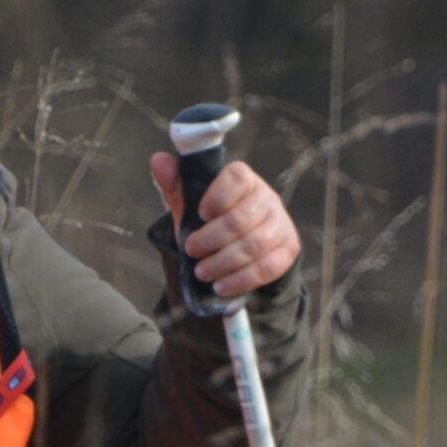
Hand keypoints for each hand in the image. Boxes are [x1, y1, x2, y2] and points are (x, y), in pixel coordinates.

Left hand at [147, 152, 300, 298]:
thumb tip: (158, 160)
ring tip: (202, 272)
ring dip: (224, 262)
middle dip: (212, 238)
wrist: (242, 247)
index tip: (201, 214)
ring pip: (255, 245)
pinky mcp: (288, 249)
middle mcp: (267, 198)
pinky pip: (268, 267)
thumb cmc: (213, 222)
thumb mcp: (192, 206)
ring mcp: (281, 224)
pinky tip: (222, 286)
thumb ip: (177, 186)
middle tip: (191, 250)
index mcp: (245, 180)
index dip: (219, 195)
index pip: (237, 177)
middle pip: (242, 218)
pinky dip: (242, 279)